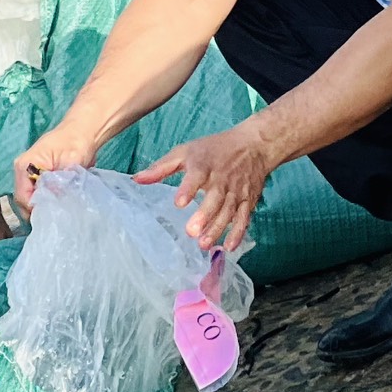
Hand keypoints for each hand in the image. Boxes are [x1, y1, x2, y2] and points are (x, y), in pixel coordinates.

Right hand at [12, 120, 104, 209]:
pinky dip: (48, 201)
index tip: (53, 215)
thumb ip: (61, 183)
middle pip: (24, 200)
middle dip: (40, 210)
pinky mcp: (38, 178)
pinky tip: (60, 205)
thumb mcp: (71, 162)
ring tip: (60, 212)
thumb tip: (55, 202)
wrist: (83, 131)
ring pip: (31, 199)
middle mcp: (22, 172)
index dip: (37, 209)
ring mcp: (29, 175)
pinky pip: (38, 194)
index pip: (23, 197)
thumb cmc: (77, 142)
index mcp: (25, 166)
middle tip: (58, 216)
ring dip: (44, 206)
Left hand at [137, 125, 277, 251]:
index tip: (179, 202)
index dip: (189, 189)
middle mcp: (222, 179)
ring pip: (229, 211)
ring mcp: (237, 191)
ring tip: (204, 244)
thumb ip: (162, 167)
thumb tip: (136, 179)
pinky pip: (244, 217)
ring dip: (218, 228)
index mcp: (204, 165)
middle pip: (215, 198)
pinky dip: (238, 232)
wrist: (255, 145)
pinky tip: (229, 246)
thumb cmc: (215, 149)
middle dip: (205, 215)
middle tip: (191, 231)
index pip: (197, 176)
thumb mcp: (187, 151)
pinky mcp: (248, 200)